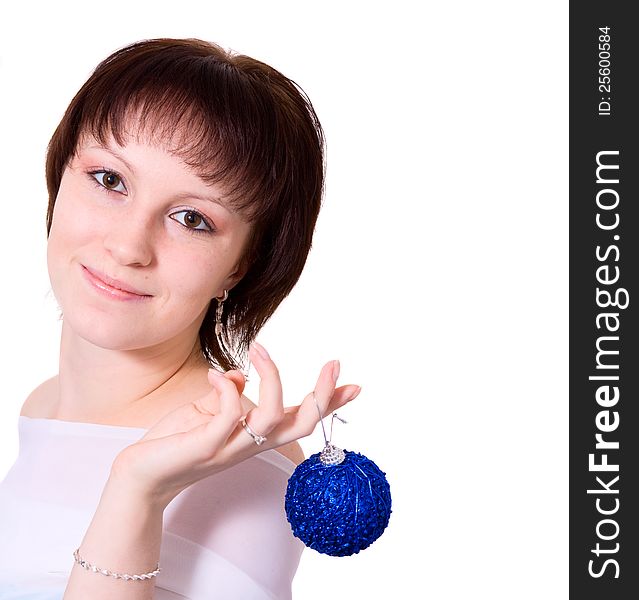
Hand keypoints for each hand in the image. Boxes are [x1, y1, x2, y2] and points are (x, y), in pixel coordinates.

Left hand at [110, 342, 361, 507]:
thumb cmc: (177, 440)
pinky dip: (227, 389)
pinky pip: (229, 416)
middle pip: (302, 424)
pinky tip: (216, 376)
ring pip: (272, 418)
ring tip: (259, 349)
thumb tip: (241, 374)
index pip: (302, 419)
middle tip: (332, 364)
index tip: (355, 385)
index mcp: (257, 435)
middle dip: (323, 394)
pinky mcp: (207, 446)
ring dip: (272, 378)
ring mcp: (231, 447)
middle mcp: (252, 443)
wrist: (140, 475)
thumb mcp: (208, 410)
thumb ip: (230, 394)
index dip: (331, 404)